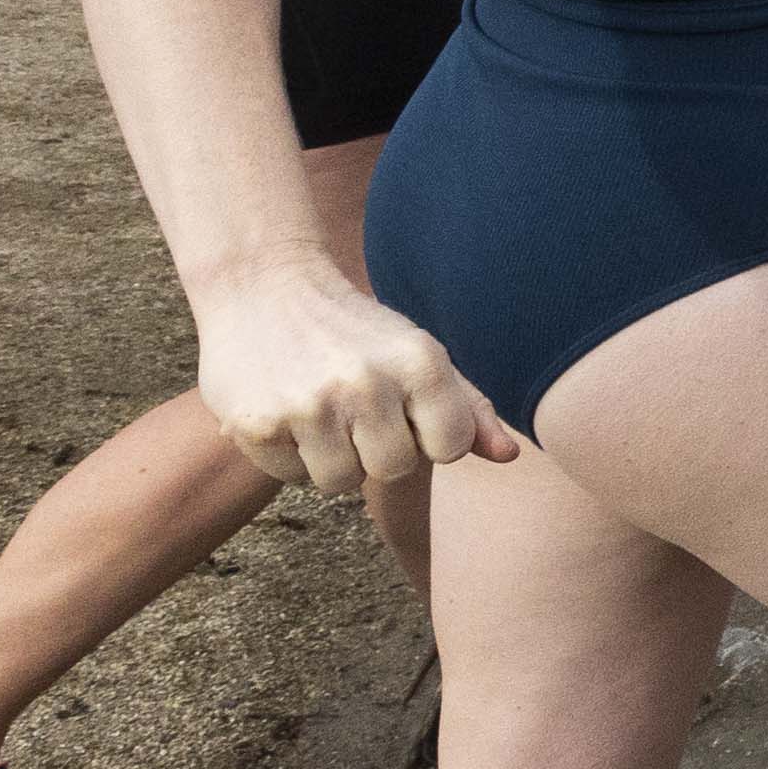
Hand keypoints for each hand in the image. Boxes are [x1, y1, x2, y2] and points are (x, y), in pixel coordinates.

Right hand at [189, 262, 514, 494]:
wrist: (261, 286)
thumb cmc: (354, 330)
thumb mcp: (418, 355)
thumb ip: (469, 408)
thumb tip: (509, 456)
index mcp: (419, 361)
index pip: (450, 447)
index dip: (429, 437)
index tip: (406, 410)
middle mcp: (366, 382)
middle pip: (393, 470)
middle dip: (377, 448)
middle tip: (355, 408)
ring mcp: (309, 406)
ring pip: (341, 481)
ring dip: (332, 458)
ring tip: (321, 411)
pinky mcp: (258, 425)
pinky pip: (291, 476)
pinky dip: (289, 454)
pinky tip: (285, 409)